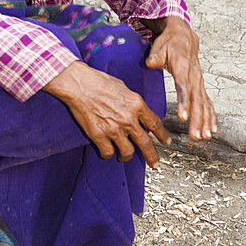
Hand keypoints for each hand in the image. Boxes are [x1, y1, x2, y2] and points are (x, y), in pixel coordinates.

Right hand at [43, 61, 170, 167]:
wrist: (79, 84)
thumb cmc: (98, 81)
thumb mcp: (123, 87)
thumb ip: (132, 102)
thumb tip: (136, 111)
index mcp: (136, 104)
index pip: (155, 124)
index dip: (162, 135)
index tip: (166, 142)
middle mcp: (128, 119)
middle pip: (145, 143)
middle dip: (152, 156)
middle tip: (154, 163)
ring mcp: (113, 129)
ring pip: (127, 152)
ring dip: (127, 157)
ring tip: (124, 157)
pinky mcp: (99, 135)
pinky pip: (108, 152)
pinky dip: (108, 154)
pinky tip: (108, 152)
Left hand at [143, 16, 216, 140]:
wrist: (184, 36)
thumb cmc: (169, 42)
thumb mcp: (160, 45)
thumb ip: (156, 56)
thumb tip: (151, 62)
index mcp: (182, 67)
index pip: (184, 86)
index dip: (184, 102)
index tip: (184, 117)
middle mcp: (194, 76)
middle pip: (196, 100)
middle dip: (197, 119)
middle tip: (196, 136)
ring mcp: (199, 82)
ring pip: (204, 104)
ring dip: (205, 121)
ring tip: (205, 137)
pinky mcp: (200, 86)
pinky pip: (208, 102)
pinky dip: (211, 116)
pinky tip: (212, 129)